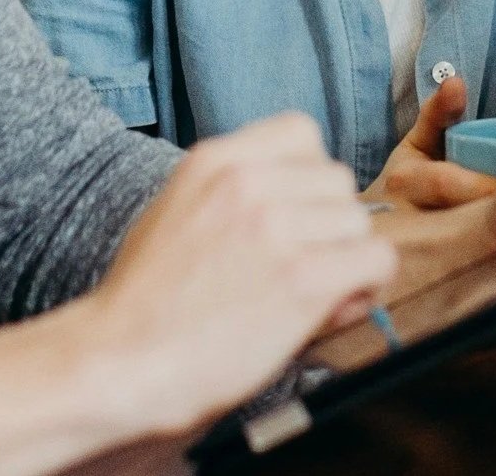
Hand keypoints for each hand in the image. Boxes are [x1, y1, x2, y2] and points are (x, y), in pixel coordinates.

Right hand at [79, 113, 396, 442]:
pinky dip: (365, 286)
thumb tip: (308, 211)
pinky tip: (333, 306)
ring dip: (345, 258)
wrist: (119, 364)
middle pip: (338, 180)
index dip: (306, 177)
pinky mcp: (302, 277)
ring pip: (358, 222)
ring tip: (309, 293)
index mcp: (216, 160)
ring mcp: (276, 227)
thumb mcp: (179, 214)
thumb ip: (239, 197)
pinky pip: (376, 260)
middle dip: (327, 224)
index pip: (302, 132)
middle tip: (301, 266)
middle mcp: (248, 183)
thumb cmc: (146, 302)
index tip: (292, 214)